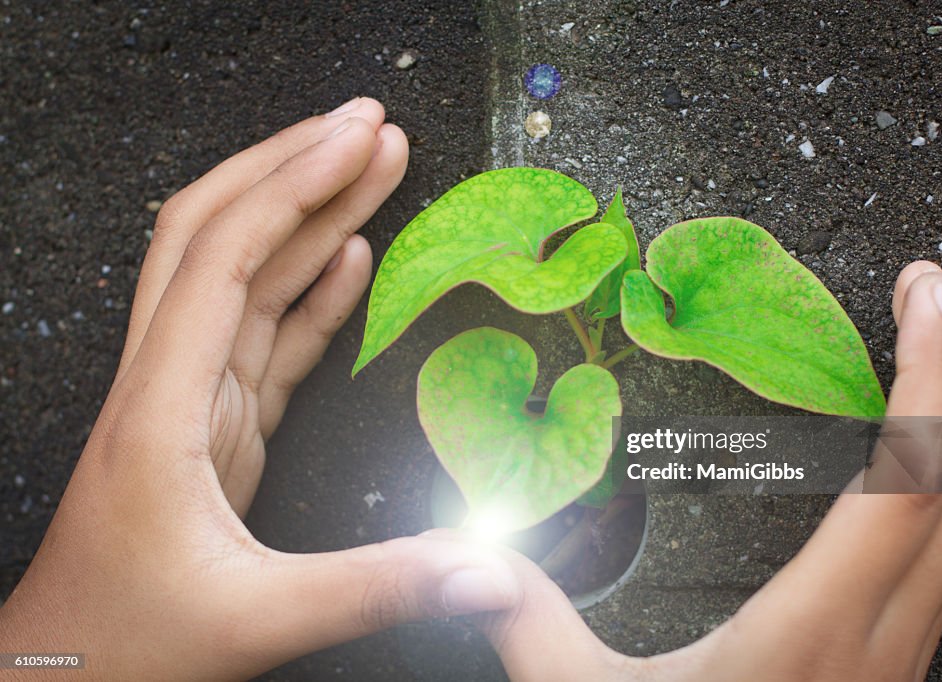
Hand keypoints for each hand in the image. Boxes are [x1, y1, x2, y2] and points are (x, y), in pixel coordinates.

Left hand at [0, 99, 518, 679]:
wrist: (64, 672)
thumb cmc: (129, 643)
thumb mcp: (259, 619)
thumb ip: (379, 584)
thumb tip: (489, 566)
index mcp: (162, 406)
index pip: (223, 256)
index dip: (292, 186)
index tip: (355, 141)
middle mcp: (170, 381)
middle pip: (219, 234)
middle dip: (294, 167)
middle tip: (367, 127)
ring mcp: (193, 398)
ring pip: (247, 276)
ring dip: (308, 214)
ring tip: (373, 167)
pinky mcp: (218, 424)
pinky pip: (265, 333)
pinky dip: (309, 286)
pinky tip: (349, 256)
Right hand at [480, 262, 941, 680]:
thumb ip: (529, 624)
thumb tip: (471, 553)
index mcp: (812, 628)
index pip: (907, 478)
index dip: (923, 379)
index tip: (923, 302)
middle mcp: (879, 636)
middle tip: (937, 292)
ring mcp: (897, 655)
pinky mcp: (891, 664)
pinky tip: (921, 462)